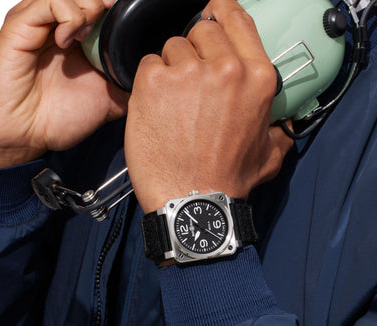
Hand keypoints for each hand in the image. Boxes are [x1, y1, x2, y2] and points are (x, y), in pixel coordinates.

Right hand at [0, 0, 128, 167]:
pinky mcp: (21, 26)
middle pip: (89, 0)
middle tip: (111, 31)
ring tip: (87, 37)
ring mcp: (41, 26)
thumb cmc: (58, 120)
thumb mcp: (108, 103)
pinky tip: (68, 41)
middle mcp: (61, 30)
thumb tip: (151, 82)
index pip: (102, 12)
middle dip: (106, 9)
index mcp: (81, 44)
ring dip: (88, 9)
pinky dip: (67, 15)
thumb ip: (128, 87)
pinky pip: (48, 2)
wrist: (26, 135)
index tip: (130, 28)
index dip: (117, 15)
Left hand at [125, 0, 292, 212]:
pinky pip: (147, 65)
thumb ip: (278, 130)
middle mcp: (225, 69)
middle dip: (194, 52)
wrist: (192, 201)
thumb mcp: (269, 155)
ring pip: (171, 48)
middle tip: (189, 84)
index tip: (211, 11)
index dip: (220, 10)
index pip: (237, 20)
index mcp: (256, 78)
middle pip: (200, 32)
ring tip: (172, 103)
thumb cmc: (227, 180)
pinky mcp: (153, 83)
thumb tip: (283, 124)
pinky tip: (155, 107)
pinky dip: (149, 82)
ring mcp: (187, 73)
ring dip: (171, 70)